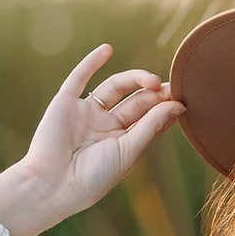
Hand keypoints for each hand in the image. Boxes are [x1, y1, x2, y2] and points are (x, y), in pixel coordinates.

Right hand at [0, 43, 186, 235]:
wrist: (53, 185)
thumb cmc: (94, 177)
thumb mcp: (128, 151)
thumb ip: (150, 126)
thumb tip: (178, 105)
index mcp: (122, 142)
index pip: (149, 119)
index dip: (164, 108)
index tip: (181, 101)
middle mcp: (105, 125)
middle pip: (135, 102)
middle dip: (153, 94)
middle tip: (170, 87)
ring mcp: (86, 113)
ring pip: (114, 88)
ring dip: (134, 79)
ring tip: (152, 80)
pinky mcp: (65, 103)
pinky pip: (79, 78)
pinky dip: (92, 62)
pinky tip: (107, 50)